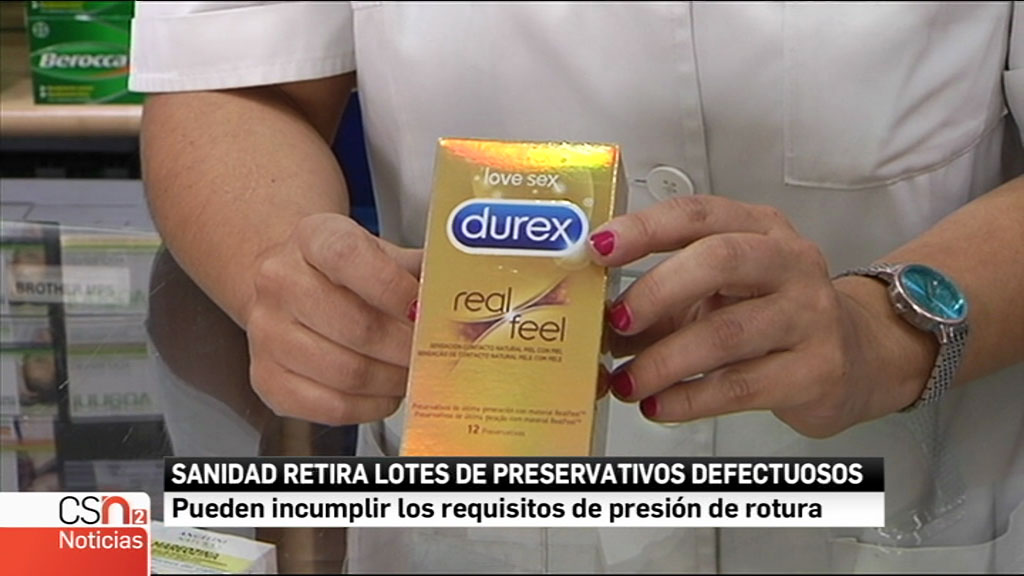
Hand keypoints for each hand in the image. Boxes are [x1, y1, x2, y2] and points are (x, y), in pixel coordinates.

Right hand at [245, 214, 421, 425]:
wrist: (293, 283)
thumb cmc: (347, 272)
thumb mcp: (382, 252)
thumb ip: (421, 271)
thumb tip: (467, 296)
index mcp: (312, 238)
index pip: (349, 257)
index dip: (394, 288)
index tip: (424, 310)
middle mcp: (279, 281)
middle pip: (356, 326)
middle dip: (406, 348)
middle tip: (432, 354)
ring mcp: (266, 332)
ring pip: (347, 372)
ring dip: (393, 380)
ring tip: (412, 372)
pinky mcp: (267, 378)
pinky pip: (329, 406)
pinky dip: (370, 406)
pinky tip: (385, 391)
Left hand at [588, 196, 931, 437]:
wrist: (859, 359)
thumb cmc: (772, 315)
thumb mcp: (722, 292)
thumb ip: (665, 299)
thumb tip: (598, 327)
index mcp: (759, 228)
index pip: (697, 214)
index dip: (644, 228)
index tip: (597, 247)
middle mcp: (790, 263)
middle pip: (719, 261)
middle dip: (656, 291)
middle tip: (614, 323)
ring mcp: (810, 316)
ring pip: (726, 334)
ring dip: (663, 361)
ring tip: (626, 382)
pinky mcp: (816, 371)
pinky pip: (740, 386)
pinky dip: (689, 399)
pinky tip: (658, 406)